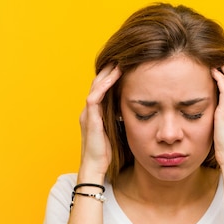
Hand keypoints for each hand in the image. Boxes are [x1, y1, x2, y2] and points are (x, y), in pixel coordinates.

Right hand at [78, 64, 121, 179]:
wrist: (95, 168)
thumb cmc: (107, 154)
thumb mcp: (116, 131)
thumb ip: (121, 119)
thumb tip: (135, 110)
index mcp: (95, 113)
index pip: (102, 88)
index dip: (111, 76)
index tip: (125, 65)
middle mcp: (89, 110)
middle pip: (98, 83)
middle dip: (109, 69)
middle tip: (122, 56)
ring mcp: (88, 114)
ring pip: (96, 86)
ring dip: (108, 72)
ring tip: (119, 60)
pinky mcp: (90, 119)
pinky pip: (95, 96)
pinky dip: (105, 84)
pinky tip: (115, 75)